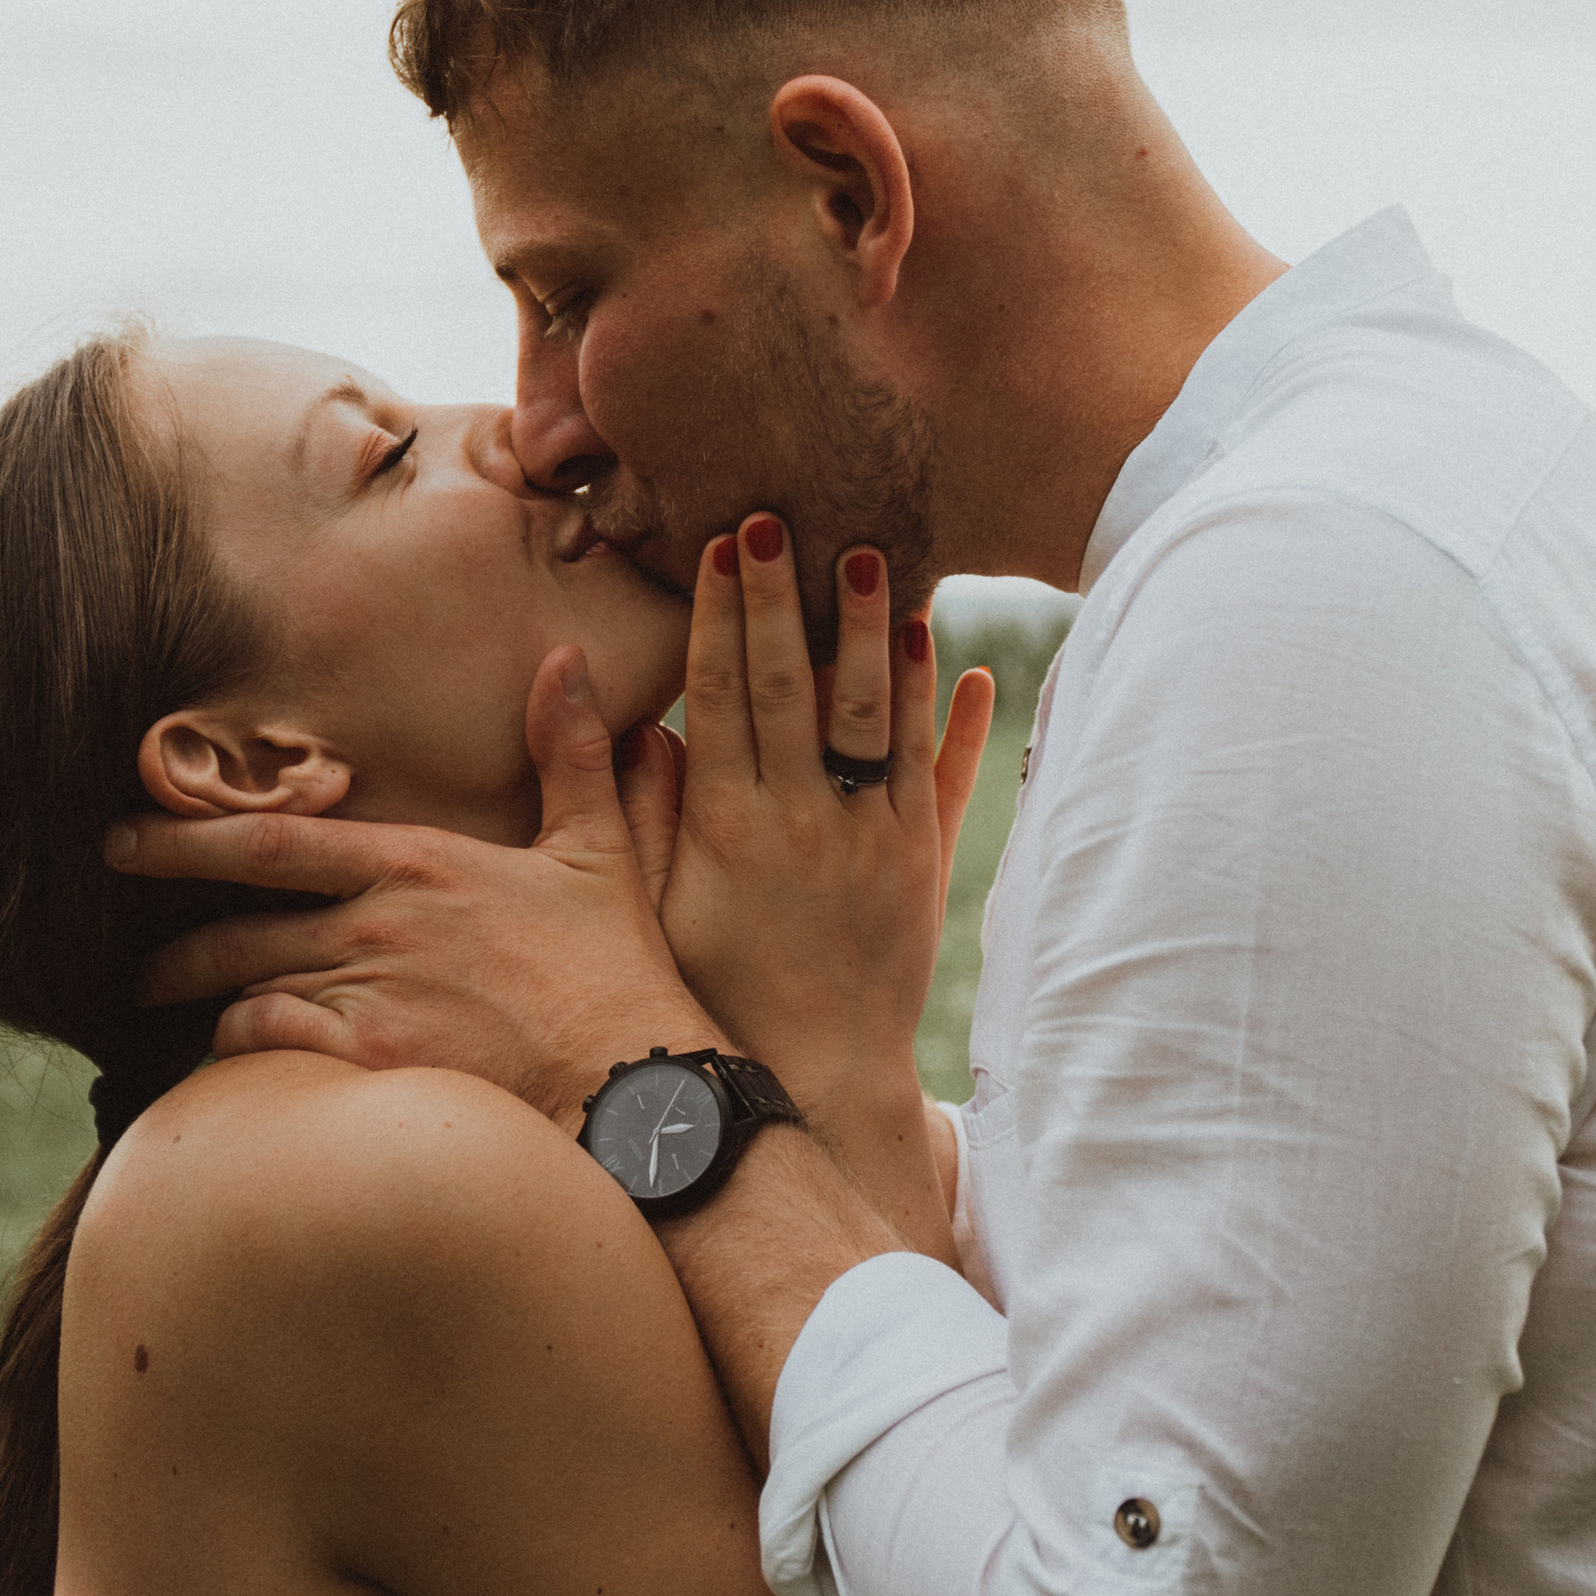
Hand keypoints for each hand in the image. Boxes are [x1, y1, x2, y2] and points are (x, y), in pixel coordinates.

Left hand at [111, 648, 718, 1121]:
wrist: (635, 1086)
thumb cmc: (615, 971)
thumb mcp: (598, 849)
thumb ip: (572, 754)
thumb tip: (566, 660)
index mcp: (419, 863)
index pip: (274, 840)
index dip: (187, 836)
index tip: (125, 837)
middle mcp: (377, 925)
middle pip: (236, 926)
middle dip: (172, 941)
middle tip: (128, 955)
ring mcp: (365, 998)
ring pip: (241, 991)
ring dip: (200, 1001)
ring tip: (169, 1011)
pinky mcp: (366, 1068)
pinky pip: (266, 1050)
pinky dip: (237, 1052)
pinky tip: (228, 1062)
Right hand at [658, 516, 994, 1243]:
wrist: (817, 1076)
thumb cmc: (717, 994)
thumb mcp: (658, 911)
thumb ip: (646, 818)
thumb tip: (639, 727)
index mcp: (729, 824)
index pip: (724, 694)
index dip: (722, 615)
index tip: (721, 549)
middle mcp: (804, 820)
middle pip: (795, 684)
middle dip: (788, 597)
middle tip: (784, 519)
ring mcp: (872, 839)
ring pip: (876, 714)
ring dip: (875, 632)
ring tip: (874, 557)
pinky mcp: (924, 863)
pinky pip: (941, 775)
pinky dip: (953, 715)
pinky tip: (957, 655)